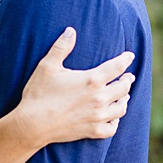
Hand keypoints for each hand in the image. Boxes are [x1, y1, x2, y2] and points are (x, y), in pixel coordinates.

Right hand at [17, 27, 134, 145]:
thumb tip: (70, 30)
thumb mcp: (47, 66)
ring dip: (124, 100)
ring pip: (121, 108)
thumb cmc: (39, 94)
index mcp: (91, 80)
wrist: (32, 125)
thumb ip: (61, 47)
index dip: (126, 59)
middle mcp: (99, 98)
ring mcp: (97, 116)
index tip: (130, 56)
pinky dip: (115, 122)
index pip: (117, 66)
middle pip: (123, 87)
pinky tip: (113, 117)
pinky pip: (112, 128)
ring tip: (124, 96)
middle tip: (128, 77)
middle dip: (127, 80)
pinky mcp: (92, 131)